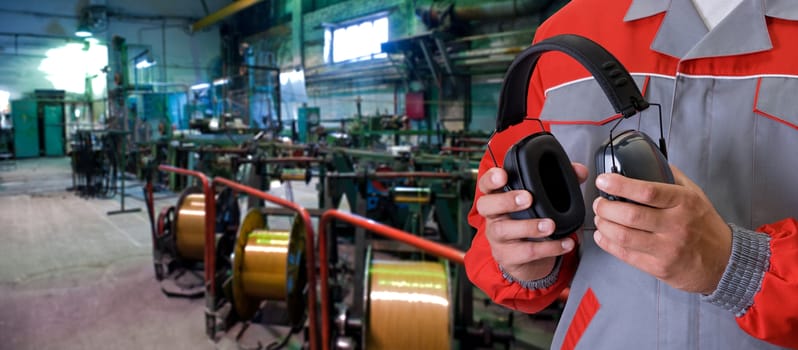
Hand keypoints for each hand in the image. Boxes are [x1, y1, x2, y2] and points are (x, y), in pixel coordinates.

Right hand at [475, 164, 586, 280]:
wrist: (525, 259)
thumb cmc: (530, 221)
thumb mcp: (541, 200)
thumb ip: (560, 182)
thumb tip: (579, 171)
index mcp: (498, 197)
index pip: (486, 185)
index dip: (491, 179)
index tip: (503, 175)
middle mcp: (493, 216)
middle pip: (486, 205)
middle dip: (506, 200)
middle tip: (528, 198)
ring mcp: (497, 237)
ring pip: (504, 230)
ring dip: (528, 226)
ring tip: (550, 225)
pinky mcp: (508, 256)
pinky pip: (525, 252)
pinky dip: (548, 248)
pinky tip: (564, 242)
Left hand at [592, 165, 731, 293]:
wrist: (725, 262)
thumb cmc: (705, 225)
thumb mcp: (695, 195)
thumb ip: (671, 177)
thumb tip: (648, 159)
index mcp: (684, 203)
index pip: (648, 191)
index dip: (620, 185)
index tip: (603, 180)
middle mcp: (676, 225)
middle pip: (630, 215)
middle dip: (605, 208)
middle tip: (599, 203)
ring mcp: (667, 249)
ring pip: (624, 236)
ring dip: (604, 226)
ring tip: (600, 218)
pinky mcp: (659, 268)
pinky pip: (626, 255)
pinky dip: (608, 244)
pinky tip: (603, 235)